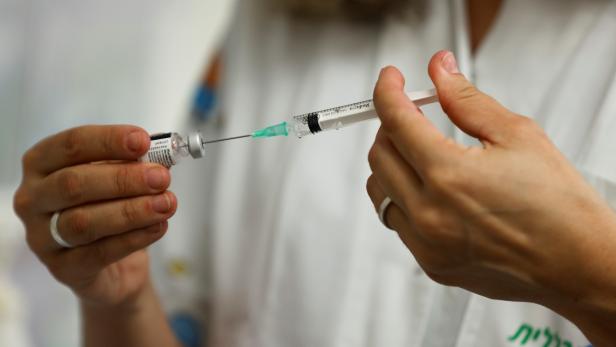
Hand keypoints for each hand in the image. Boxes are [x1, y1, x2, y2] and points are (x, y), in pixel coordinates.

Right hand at [13, 125, 176, 307]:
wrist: (113, 266)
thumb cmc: (110, 208)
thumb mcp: (119, 179)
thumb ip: (133, 164)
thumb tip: (160, 155)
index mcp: (42, 164)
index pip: (70, 145)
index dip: (108, 141)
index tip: (143, 141)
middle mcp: (33, 199)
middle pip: (73, 183)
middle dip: (123, 179)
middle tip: (161, 178)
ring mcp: (42, 237)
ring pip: (84, 221)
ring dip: (132, 210)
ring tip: (166, 204)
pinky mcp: (62, 269)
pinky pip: (99, 253)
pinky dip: (134, 238)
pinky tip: (158, 226)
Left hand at [366, 51, 615, 327]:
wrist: (579, 266)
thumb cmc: (560, 206)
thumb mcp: (518, 136)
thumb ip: (468, 100)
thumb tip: (440, 71)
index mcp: (449, 175)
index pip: (395, 121)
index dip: (387, 92)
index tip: (390, 80)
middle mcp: (429, 213)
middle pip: (379, 154)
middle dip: (390, 126)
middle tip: (413, 116)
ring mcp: (426, 243)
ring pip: (379, 190)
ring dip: (391, 164)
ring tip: (419, 153)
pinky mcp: (431, 264)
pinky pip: (397, 221)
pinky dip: (403, 197)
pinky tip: (430, 190)